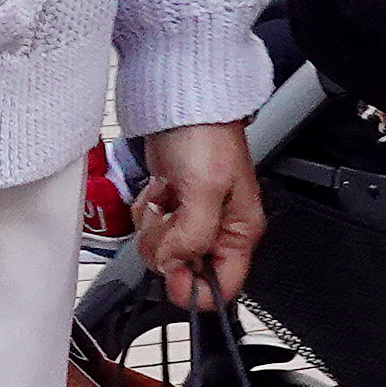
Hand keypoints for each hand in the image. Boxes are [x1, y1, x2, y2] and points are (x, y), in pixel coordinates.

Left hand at [131, 119, 261, 309]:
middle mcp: (219, 229)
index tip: (170, 267)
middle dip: (166, 247)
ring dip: (153, 228)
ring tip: (163, 197)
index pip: (223, 288)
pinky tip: (156, 190)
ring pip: (164, 251)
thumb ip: (191, 236)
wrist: (180, 99)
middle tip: (167, 217)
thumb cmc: (204, 133)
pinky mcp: (172, 204)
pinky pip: (151, 229)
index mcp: (240, 231)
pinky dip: (145, 212)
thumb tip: (172, 264)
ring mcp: (194, 217)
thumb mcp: (204, 188)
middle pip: (186, 270)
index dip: (192, 287)